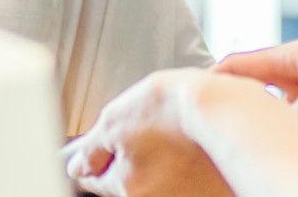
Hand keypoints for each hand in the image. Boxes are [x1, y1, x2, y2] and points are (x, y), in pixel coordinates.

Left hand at [63, 70, 235, 196]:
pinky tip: (188, 147)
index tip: (103, 146)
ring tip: (172, 136)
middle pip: (127, 181)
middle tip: (146, 130)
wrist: (220, 109)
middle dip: (131, 158)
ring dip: (158, 163)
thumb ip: (90, 149)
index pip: (96, 181)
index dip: (98, 157)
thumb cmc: (172, 109)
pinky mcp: (206, 192)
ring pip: (156, 180)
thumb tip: (77, 166)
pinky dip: (183, 167)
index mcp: (126, 187)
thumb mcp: (114, 120)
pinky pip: (183, 181)